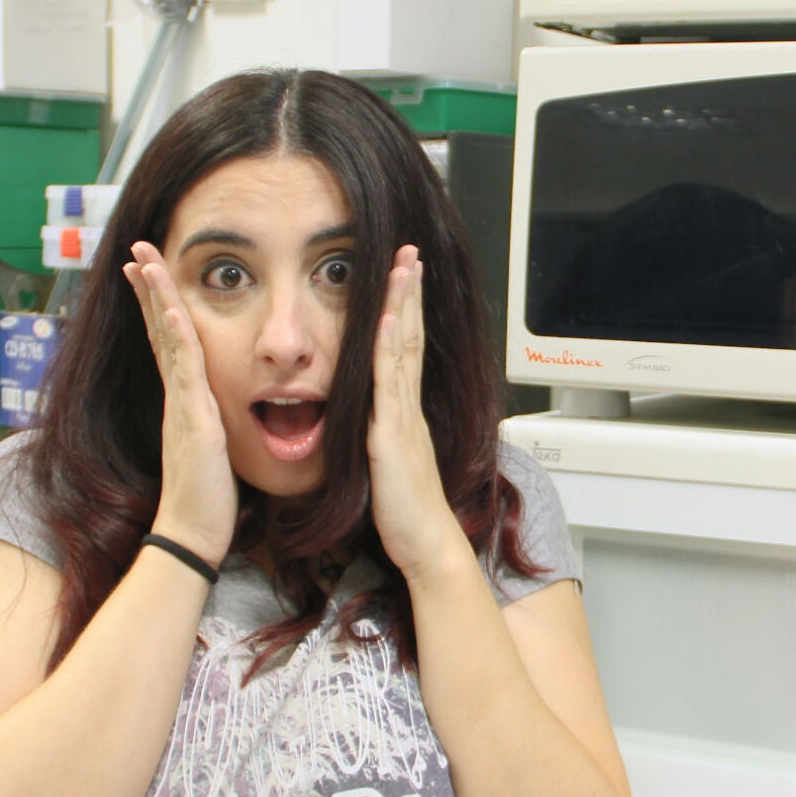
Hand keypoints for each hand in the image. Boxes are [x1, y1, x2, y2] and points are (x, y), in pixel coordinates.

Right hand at [123, 241, 235, 565]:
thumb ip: (212, 427)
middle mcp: (178, 397)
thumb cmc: (207, 499)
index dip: (157, 306)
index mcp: (184, 401)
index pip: (168, 343)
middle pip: (158, 329)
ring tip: (143, 260)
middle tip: (136, 248)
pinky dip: (175, 337)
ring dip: (156, 297)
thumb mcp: (213, 451)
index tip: (147, 274)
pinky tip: (171, 309)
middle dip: (148, 287)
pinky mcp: (193, 420)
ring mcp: (182, 405)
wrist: (194, 534)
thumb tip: (221, 415)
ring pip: (167, 339)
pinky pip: (184, 370)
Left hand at [368, 246, 466, 581]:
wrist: (426, 544)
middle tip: (410, 252)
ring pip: (404, 350)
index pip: (405, 349)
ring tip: (404, 267)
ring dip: (403, 306)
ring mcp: (403, 418)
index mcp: (404, 412)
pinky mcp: (393, 435)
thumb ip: (381, 434)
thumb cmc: (406, 513)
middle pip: (410, 337)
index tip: (403, 277)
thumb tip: (370, 417)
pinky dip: (391, 348)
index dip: (404, 310)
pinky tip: (391, 321)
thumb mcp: (388, 462)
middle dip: (409, 292)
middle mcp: (407, 407)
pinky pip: (390, 384)